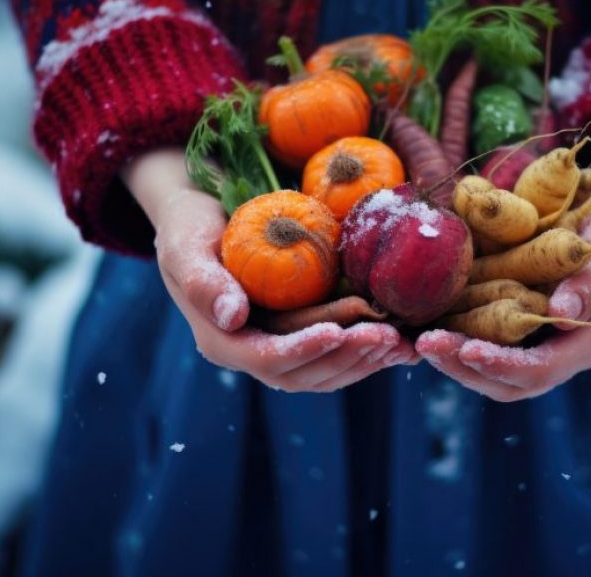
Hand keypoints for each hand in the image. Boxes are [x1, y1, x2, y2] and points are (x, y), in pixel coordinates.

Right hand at [123, 148, 412, 391]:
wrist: (201, 217)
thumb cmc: (189, 226)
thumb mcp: (186, 245)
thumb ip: (205, 281)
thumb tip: (233, 317)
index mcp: (222, 340)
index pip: (267, 359)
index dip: (304, 350)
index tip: (337, 331)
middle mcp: (252, 352)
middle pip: (304, 374)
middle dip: (347, 356)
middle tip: (386, 335)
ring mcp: (279, 347)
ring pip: (327, 371)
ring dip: (365, 360)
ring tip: (401, 342)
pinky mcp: (302, 335)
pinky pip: (339, 355)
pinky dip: (370, 352)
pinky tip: (404, 343)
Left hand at [417, 142, 590, 401]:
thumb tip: (563, 313)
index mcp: (583, 343)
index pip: (539, 370)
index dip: (502, 365)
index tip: (467, 349)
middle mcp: (555, 349)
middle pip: (505, 381)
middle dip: (463, 366)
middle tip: (425, 343)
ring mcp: (531, 338)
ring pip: (486, 367)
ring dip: (451, 357)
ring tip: (418, 337)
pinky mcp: (510, 321)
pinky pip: (478, 339)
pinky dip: (451, 335)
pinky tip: (423, 319)